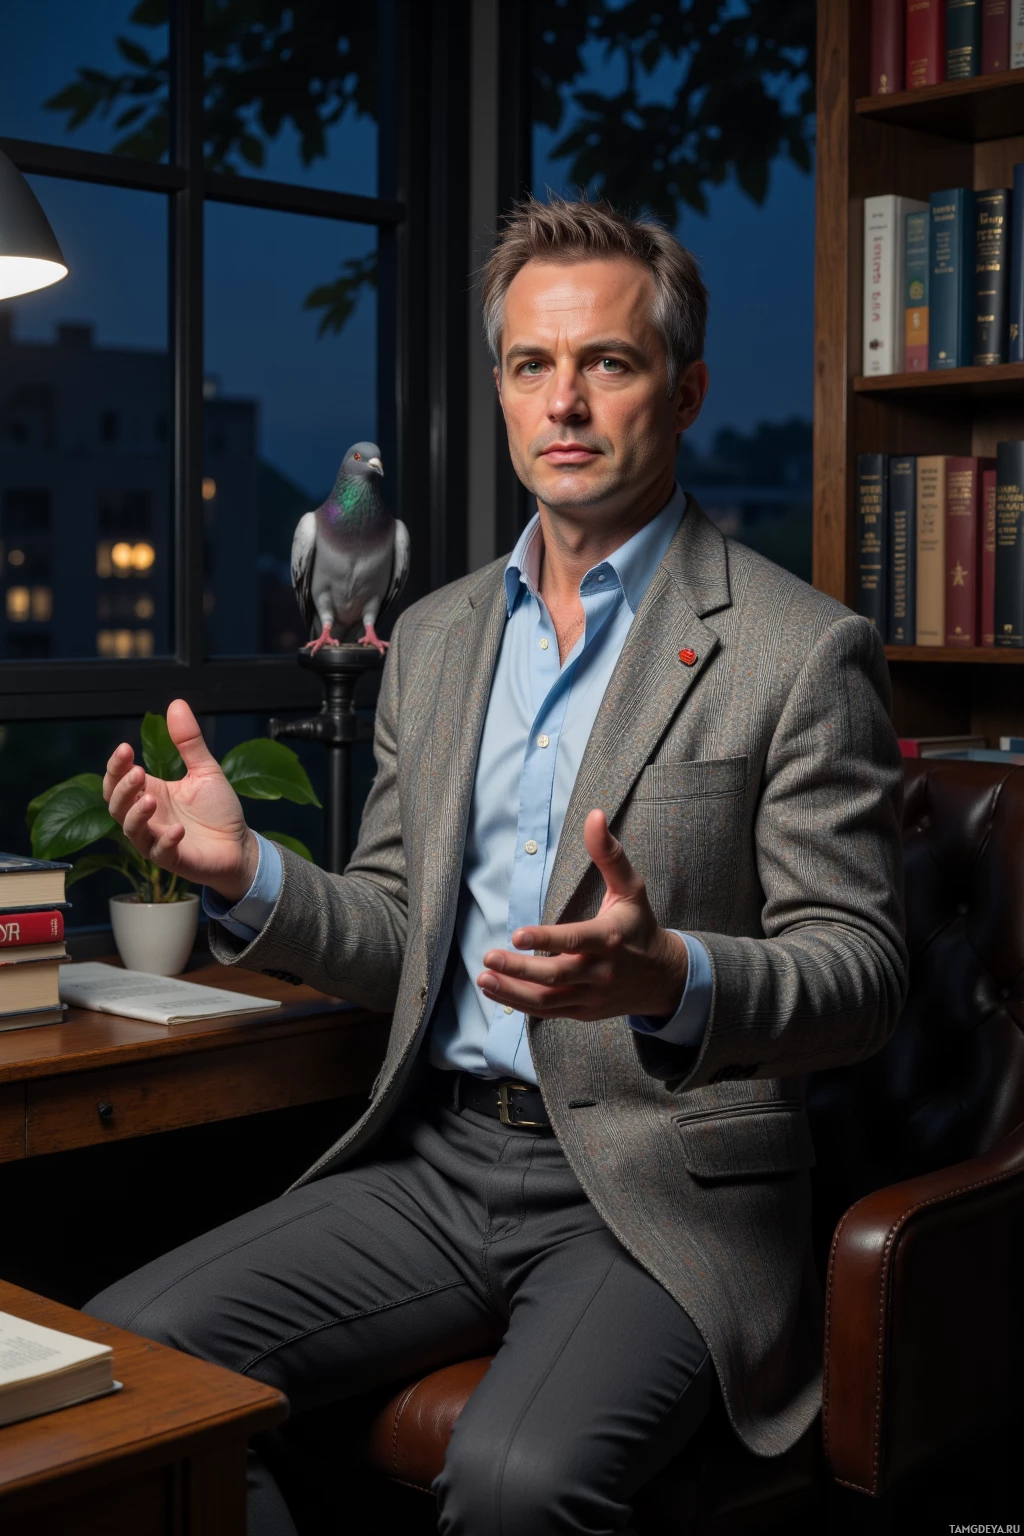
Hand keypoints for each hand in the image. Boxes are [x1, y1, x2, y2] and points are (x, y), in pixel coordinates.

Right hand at [103, 699, 258, 902]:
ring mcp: (156, 839)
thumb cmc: (218, 810)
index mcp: (150, 792)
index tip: (125, 748)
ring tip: (150, 799)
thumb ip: (189, 742)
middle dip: (121, 788)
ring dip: (136, 814)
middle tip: (137, 772)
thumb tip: (176, 704)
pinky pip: (160, 852)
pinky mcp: (173, 859)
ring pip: (130, 830)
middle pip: (115, 804)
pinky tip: (177, 829)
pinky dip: (165, 841)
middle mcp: (147, 817)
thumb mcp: (205, 770)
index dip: (116, 766)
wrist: (240, 845)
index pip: (119, 779)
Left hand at [477, 809, 687, 1021]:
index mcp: (610, 939)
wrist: (663, 978)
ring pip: (547, 999)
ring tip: (483, 978)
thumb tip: (594, 815)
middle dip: (519, 969)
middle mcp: (600, 972)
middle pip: (555, 976)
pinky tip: (496, 991)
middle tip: (488, 957)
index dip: (546, 940)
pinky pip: (548, 1011)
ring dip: (512, 991)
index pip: (575, 941)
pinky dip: (520, 1004)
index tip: (517, 935)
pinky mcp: (582, 1012)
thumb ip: (609, 854)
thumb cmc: (640, 926)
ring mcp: (590, 996)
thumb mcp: (631, 888)